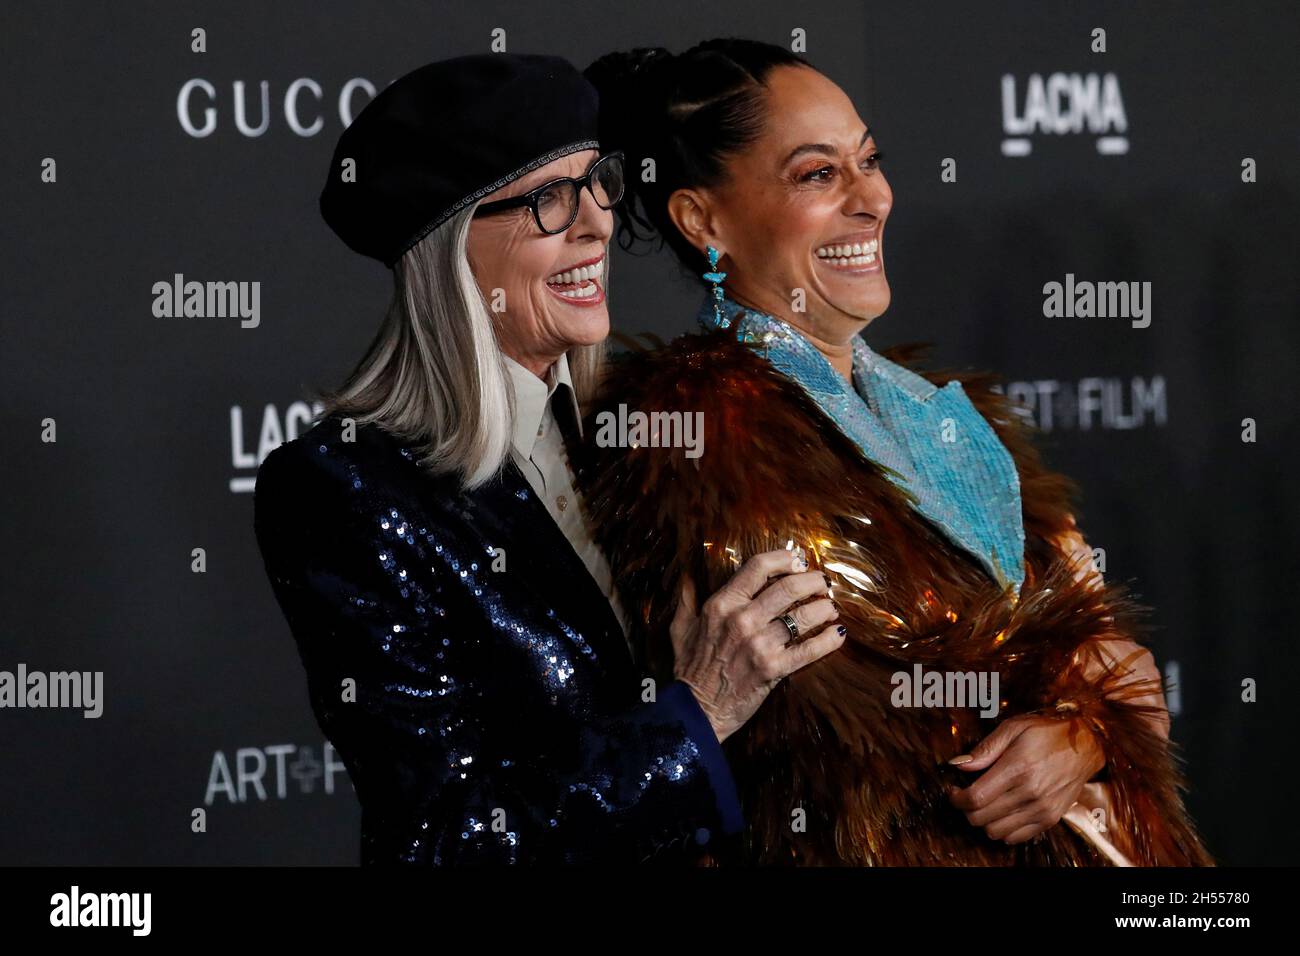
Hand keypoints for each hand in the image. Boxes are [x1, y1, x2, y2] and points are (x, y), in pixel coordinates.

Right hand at [670, 548, 845, 743]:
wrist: (695, 711)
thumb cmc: (689, 669)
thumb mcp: (681, 629)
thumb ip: (686, 600)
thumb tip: (688, 577)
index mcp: (721, 605)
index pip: (758, 567)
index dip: (784, 558)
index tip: (798, 559)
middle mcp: (741, 620)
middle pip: (788, 587)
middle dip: (813, 582)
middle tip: (823, 583)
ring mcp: (759, 645)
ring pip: (803, 616)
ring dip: (824, 609)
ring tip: (831, 608)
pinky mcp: (773, 669)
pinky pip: (809, 650)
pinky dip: (828, 641)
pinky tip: (838, 634)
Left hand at [947, 714, 1104, 843]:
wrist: (1086, 746)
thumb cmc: (1047, 732)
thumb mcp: (1013, 728)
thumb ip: (985, 749)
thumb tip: (958, 765)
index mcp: (1017, 769)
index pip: (975, 798)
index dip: (956, 799)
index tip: (951, 790)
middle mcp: (1030, 793)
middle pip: (981, 818)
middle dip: (965, 809)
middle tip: (964, 796)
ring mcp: (1042, 810)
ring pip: (996, 831)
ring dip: (982, 821)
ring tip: (983, 804)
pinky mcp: (1050, 819)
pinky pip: (1016, 837)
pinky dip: (1002, 830)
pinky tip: (1001, 813)